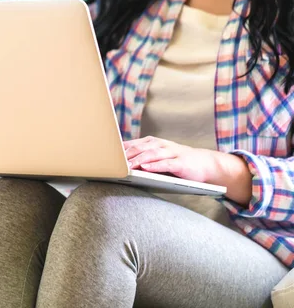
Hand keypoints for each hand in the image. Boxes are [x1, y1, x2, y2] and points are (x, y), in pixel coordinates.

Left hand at [124, 136, 252, 205]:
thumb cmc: (177, 161)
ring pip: (152, 154)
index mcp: (153, 143)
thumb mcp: (158, 157)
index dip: (119, 149)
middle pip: (140, 148)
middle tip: (113, 162)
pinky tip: (146, 168)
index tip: (105, 154)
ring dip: (138, 159)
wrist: (206, 164)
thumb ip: (141, 157)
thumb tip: (119, 164)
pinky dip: (156, 165)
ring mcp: (172, 152)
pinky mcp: (181, 163)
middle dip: (126, 154)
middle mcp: (161, 145)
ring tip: (127, 166)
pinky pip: (167, 163)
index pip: (133, 144)